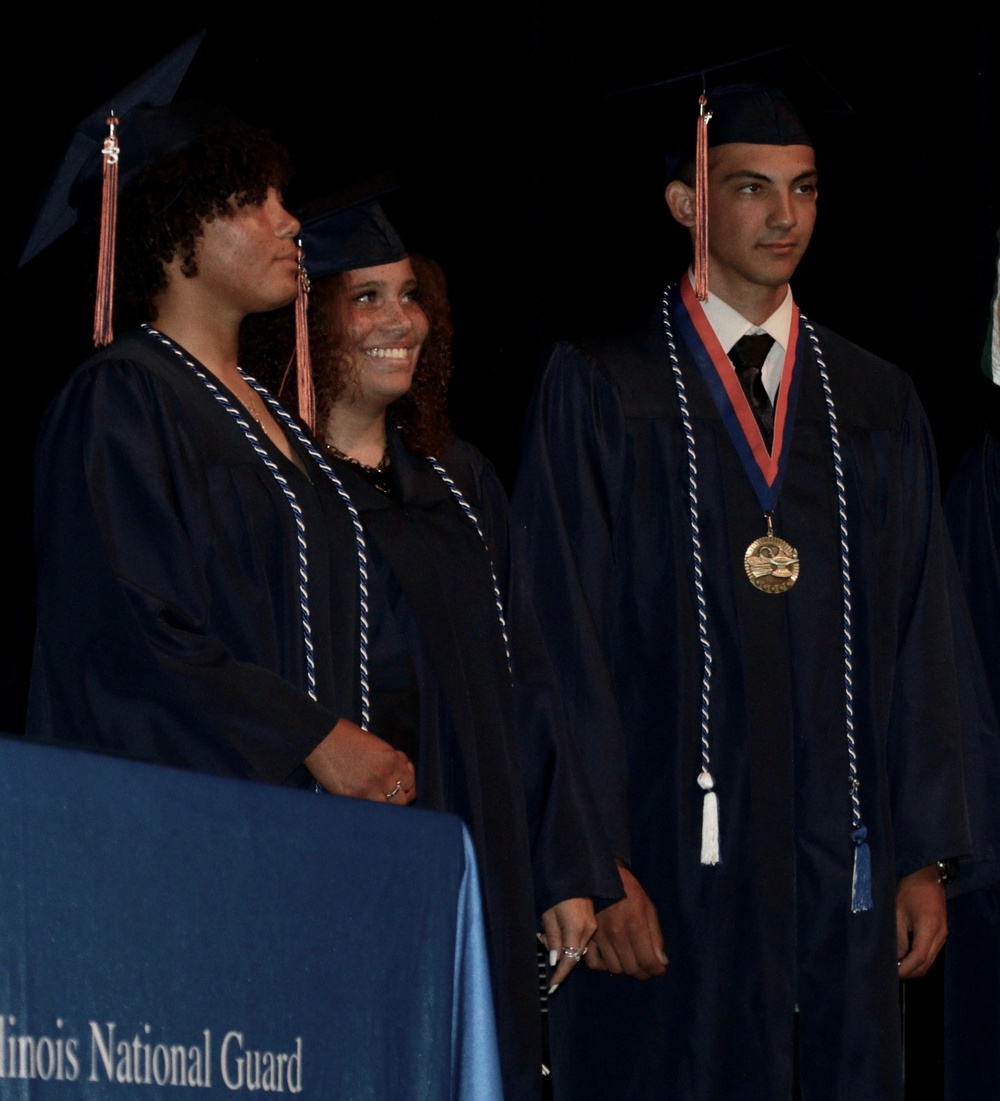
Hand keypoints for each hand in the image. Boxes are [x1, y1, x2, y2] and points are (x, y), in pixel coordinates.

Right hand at [305, 718, 415, 804]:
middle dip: (399, 799)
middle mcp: (384, 775)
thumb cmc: (346, 737)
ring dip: (384, 806)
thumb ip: (392, 758)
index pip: (410, 783)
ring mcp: (368, 788)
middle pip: (402, 799)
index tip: (401, 786)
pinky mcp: (352, 797)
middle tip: (392, 797)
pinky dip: (369, 808)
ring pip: (388, 809)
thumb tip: (402, 769)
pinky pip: (368, 809)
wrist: (321, 738)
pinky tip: (364, 802)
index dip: (407, 786)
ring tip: (377, 801)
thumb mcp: (377, 743)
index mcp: (391, 759)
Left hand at [540, 898, 597, 991]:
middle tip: (542, 943)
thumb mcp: (548, 915)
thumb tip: (555, 960)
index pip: (568, 961)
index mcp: (576, 929)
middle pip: (574, 956)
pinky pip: (581, 940)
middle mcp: (588, 930)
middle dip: (558, 960)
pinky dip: (569, 942)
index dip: (560, 975)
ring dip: (563, 950)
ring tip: (546, 935)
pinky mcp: (593, 922)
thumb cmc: (556, 892)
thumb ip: (552, 939)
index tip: (552, 988)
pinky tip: (558, 932)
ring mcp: (593, 926)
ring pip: (578, 949)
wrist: (574, 873)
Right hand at [585, 863, 666, 978]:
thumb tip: (662, 962)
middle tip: (647, 966)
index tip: (660, 969)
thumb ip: (656, 937)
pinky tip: (612, 957)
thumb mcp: (649, 908)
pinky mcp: (587, 936)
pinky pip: (594, 963)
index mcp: (635, 925)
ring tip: (631, 961)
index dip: (656, 970)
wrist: (603, 877)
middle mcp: (617, 934)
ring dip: (625, 969)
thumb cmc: (630, 891)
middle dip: (643, 972)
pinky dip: (604, 965)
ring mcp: (600, 937)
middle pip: (631, 969)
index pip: (648, 962)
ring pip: (614, 969)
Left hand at [896, 864, 946, 978]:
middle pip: (926, 964)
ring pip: (929, 961)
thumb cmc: (908, 890)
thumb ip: (898, 937)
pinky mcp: (941, 934)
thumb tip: (895, 958)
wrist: (926, 877)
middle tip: (890, 973)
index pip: (918, 958)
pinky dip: (919, 960)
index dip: (905, 969)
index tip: (891, 974)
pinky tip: (905, 958)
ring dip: (914, 967)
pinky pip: (931, 954)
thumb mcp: (897, 912)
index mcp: (929, 928)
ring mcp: (943, 936)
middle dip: (909, 972)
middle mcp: (940, 935)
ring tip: (896, 967)